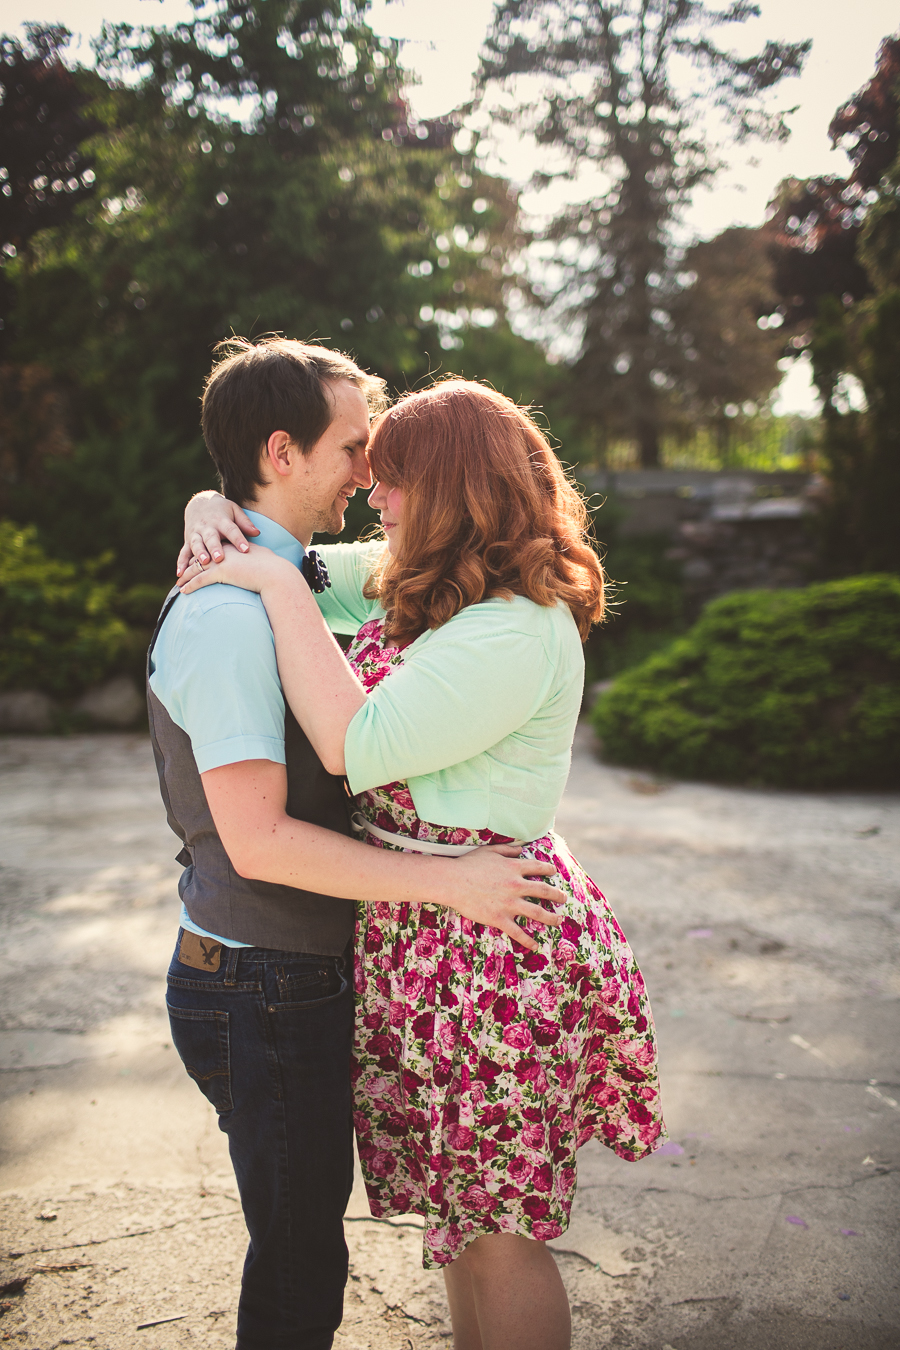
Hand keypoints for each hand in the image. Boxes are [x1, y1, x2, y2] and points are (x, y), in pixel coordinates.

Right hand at [177, 490, 259, 575]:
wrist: (200, 503)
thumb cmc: (223, 510)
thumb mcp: (234, 510)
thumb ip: (244, 522)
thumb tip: (257, 533)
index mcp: (221, 520)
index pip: (231, 529)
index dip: (238, 539)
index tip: (245, 549)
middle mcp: (207, 527)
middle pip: (211, 538)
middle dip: (215, 548)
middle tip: (219, 558)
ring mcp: (196, 534)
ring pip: (196, 544)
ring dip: (199, 553)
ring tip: (203, 562)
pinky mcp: (188, 540)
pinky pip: (183, 552)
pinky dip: (181, 562)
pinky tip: (180, 573)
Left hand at [178, 541, 291, 595]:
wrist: (275, 573)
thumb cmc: (273, 568)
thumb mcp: (263, 558)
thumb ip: (257, 557)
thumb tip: (262, 562)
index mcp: (232, 546)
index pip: (213, 550)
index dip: (204, 557)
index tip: (197, 564)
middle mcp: (224, 551)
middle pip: (201, 557)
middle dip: (190, 566)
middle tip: (182, 573)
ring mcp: (221, 560)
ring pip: (197, 568)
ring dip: (186, 577)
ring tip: (179, 585)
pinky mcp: (220, 572)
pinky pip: (200, 579)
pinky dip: (190, 586)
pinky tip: (183, 591)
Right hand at [439, 846, 561, 950]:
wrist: (453, 882)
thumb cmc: (469, 864)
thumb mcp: (490, 851)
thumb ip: (508, 849)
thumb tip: (521, 849)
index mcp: (514, 868)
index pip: (538, 868)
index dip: (548, 870)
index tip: (554, 872)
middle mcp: (516, 885)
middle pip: (544, 891)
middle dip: (556, 895)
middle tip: (563, 898)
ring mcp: (509, 904)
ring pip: (537, 913)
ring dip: (550, 918)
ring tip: (558, 920)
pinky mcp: (500, 918)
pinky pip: (518, 932)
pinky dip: (528, 940)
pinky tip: (535, 945)